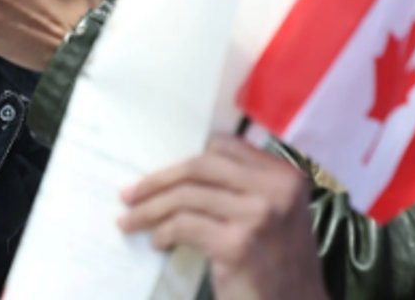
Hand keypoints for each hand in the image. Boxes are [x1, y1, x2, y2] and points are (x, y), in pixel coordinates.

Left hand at [119, 135, 325, 299]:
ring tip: (131, 221)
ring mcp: (258, 217)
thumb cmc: (279, 267)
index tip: (160, 173)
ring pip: (186, 197)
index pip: (223, 147)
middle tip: (129, 195)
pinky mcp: (239, 246)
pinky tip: (158, 242)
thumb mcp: (273, 217)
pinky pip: (184, 226)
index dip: (186, 158)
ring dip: (150, 209)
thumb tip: (180, 172)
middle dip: (158, 180)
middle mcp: (276, 190)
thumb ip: (242, 188)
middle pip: (200, 167)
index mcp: (285, 176)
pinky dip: (163, 232)